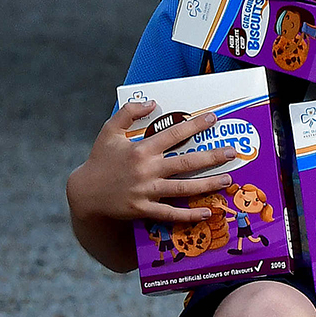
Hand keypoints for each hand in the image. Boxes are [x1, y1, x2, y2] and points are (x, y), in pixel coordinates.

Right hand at [69, 100, 236, 233]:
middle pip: (185, 163)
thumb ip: (128, 113)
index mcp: (140, 149)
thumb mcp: (109, 131)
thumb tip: (152, 102)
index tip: (213, 119)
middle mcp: (146, 170)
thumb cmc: (99, 160)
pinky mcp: (143, 209)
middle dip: (211, 157)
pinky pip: (170, 213)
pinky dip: (189, 214)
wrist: (84, 194)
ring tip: (227, 180)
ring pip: (183, 188)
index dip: (194, 125)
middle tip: (232, 153)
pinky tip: (207, 212)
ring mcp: (146, 192)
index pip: (173, 134)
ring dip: (207, 185)